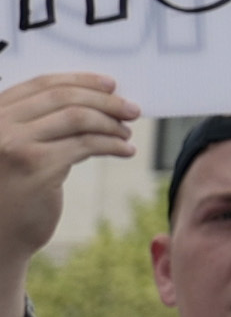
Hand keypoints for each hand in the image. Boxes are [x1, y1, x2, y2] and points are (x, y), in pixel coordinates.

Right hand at [0, 70, 138, 302]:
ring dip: (111, 122)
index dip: (81, 80)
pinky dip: (113, 144)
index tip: (110, 85)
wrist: (0, 235)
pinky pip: (87, 144)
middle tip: (131, 109)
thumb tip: (97, 99)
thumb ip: (38, 122)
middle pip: (63, 97)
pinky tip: (125, 151)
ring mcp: (14, 144)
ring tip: (127, 133)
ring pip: (78, 118)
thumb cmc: (12, 189)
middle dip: (104, 100)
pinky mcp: (37, 166)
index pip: (41, 84)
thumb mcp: (16, 147)